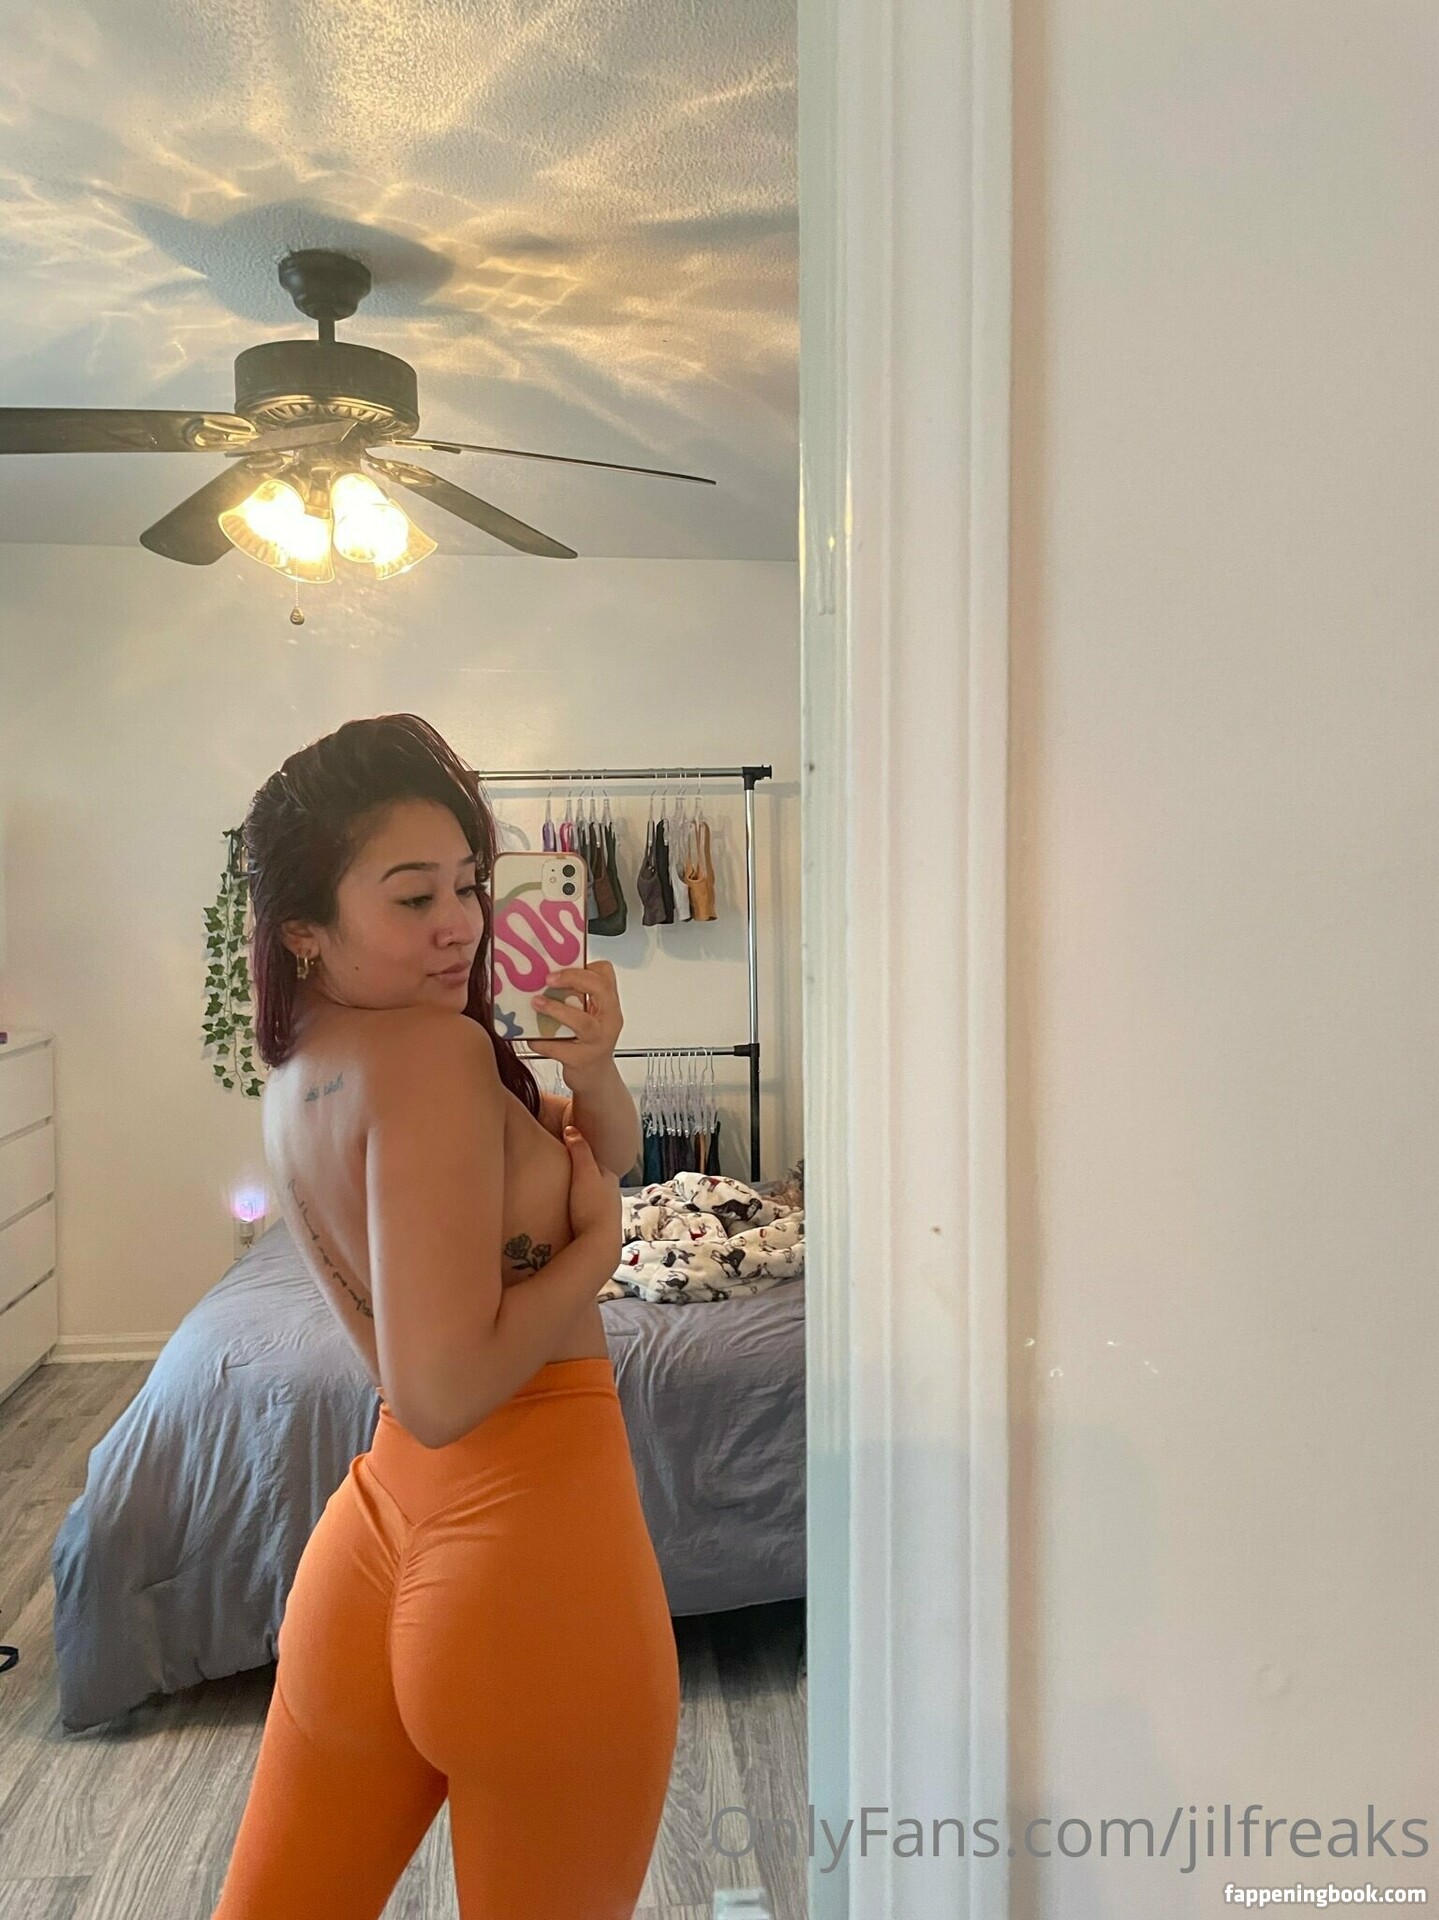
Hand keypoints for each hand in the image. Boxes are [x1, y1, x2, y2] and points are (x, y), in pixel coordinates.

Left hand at [527, 960, 623, 1086]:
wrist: (595, 1077)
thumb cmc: (589, 1043)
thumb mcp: (591, 1016)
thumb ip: (577, 998)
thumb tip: (543, 978)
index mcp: (610, 1005)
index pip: (606, 974)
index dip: (586, 966)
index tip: (564, 966)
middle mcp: (609, 1021)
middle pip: (599, 989)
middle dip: (573, 978)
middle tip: (549, 979)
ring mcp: (597, 1041)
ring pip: (582, 1021)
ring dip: (555, 1009)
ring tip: (536, 1003)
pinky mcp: (581, 1060)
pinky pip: (558, 1048)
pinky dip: (540, 1041)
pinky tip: (530, 1037)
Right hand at [562, 1126, 621, 1269]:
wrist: (599, 1244)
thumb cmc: (591, 1206)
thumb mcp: (584, 1172)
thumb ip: (579, 1150)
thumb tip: (571, 1128)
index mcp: (610, 1178)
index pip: (595, 1162)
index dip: (582, 1157)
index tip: (566, 1155)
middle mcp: (613, 1194)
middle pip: (596, 1181)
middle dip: (583, 1177)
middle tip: (563, 1176)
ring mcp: (608, 1213)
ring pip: (594, 1199)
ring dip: (583, 1196)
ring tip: (565, 1196)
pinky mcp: (601, 1229)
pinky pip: (590, 1215)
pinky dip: (582, 1211)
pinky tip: (572, 1216)